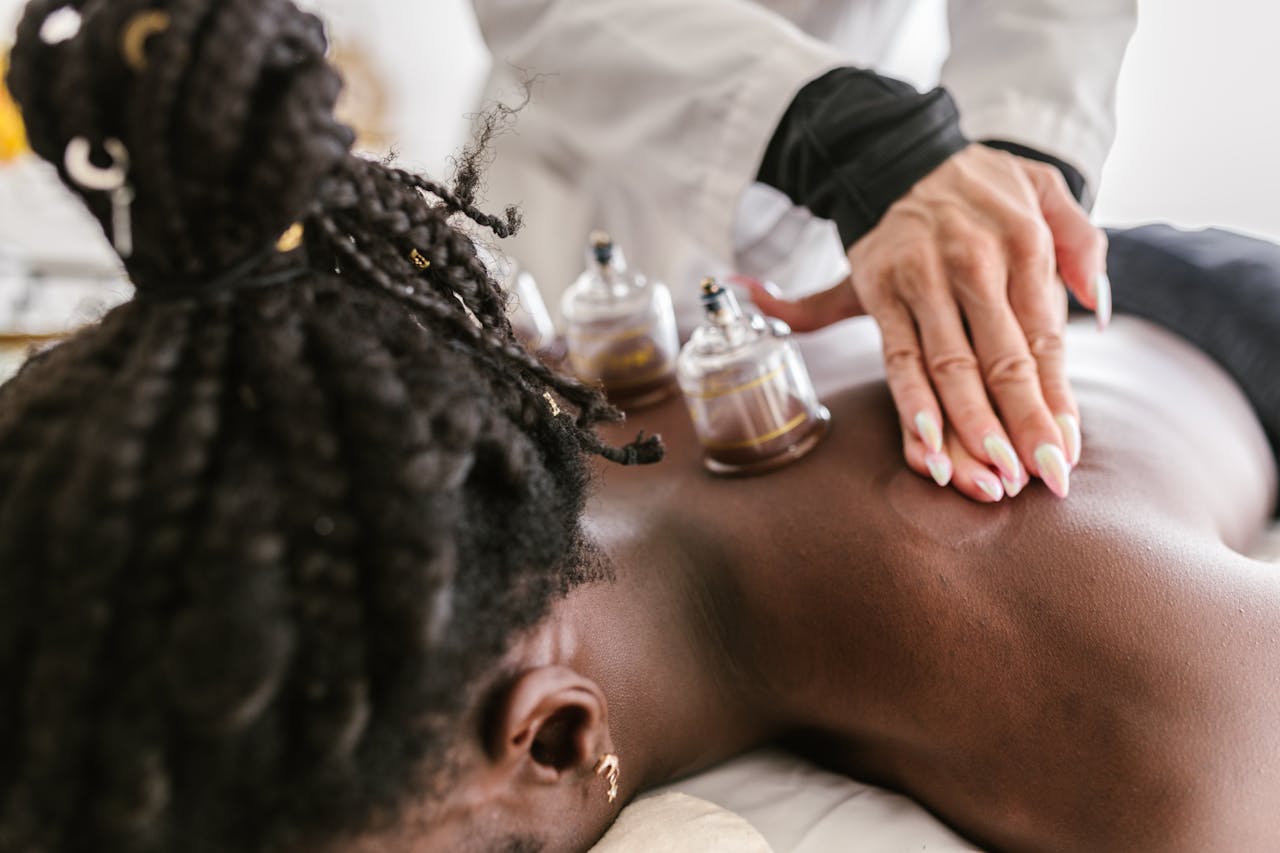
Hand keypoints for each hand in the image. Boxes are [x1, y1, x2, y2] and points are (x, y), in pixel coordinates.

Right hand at [747, 144, 1109, 501]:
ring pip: (947, 368)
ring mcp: (922, 280)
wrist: (903, 156)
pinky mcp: (881, 293)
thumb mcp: (1046, 190)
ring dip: (967, 429)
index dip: (1054, 399)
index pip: (1042, 338)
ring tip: (984, 480)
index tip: (1065, 450)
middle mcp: (972, 263)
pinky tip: (927, 447)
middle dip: (1018, 426)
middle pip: (998, 361)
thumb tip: (1099, 308)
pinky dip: (912, 405)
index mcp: (1022, 242)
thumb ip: (1082, 243)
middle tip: (1036, 478)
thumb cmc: (986, 187)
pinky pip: (898, 357)